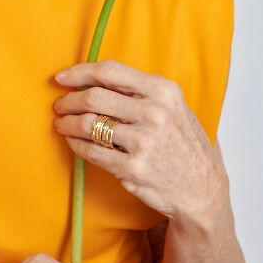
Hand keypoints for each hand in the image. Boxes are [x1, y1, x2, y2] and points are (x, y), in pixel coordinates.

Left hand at [52, 59, 228, 224]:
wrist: (203, 191)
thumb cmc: (183, 144)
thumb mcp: (173, 107)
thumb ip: (139, 91)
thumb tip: (93, 79)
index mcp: (163, 90)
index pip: (110, 71)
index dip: (79, 72)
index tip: (61, 78)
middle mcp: (154, 113)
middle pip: (93, 97)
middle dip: (68, 101)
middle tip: (59, 106)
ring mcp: (144, 142)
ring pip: (88, 124)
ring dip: (67, 124)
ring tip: (62, 124)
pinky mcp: (133, 168)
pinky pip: (92, 151)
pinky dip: (76, 145)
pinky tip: (73, 142)